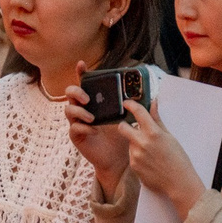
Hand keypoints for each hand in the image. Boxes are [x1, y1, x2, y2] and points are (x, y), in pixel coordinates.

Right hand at [62, 64, 131, 187]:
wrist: (118, 158)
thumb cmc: (122, 136)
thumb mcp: (130, 119)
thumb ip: (138, 109)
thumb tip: (153, 98)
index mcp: (95, 101)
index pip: (85, 83)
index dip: (81, 72)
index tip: (82, 64)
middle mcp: (83, 109)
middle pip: (70, 93)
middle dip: (76, 92)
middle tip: (88, 98)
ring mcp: (78, 122)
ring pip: (68, 110)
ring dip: (79, 111)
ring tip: (92, 117)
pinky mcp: (77, 136)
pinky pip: (74, 128)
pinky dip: (83, 127)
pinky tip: (93, 130)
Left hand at [119, 99, 207, 214]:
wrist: (179, 183)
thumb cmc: (178, 159)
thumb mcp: (170, 137)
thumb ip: (157, 120)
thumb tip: (153, 104)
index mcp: (154, 133)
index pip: (138, 113)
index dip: (131, 105)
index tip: (127, 103)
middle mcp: (142, 143)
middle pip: (122, 128)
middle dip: (125, 126)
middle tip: (133, 128)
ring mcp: (136, 155)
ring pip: (129, 143)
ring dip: (136, 143)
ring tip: (151, 152)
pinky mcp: (133, 166)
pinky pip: (132, 155)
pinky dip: (138, 155)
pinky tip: (150, 161)